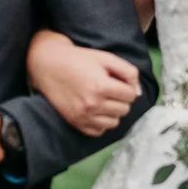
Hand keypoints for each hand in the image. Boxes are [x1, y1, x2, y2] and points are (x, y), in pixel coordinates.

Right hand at [25, 30, 142, 138]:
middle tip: (110, 90)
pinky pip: (99, 131)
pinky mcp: (76, 123)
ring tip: (103, 101)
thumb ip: (128, 72)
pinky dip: (101, 123)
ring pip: (114, 122)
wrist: (50, 66)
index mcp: (102, 86)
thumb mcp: (106, 58)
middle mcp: (93, 104)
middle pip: (124, 110)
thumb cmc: (79, 59)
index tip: (118, 82)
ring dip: (113, 112)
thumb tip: (137, 91)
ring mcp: (84, 116)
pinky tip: (96, 110)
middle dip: (121, 99)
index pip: (131, 96)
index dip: (127, 87)